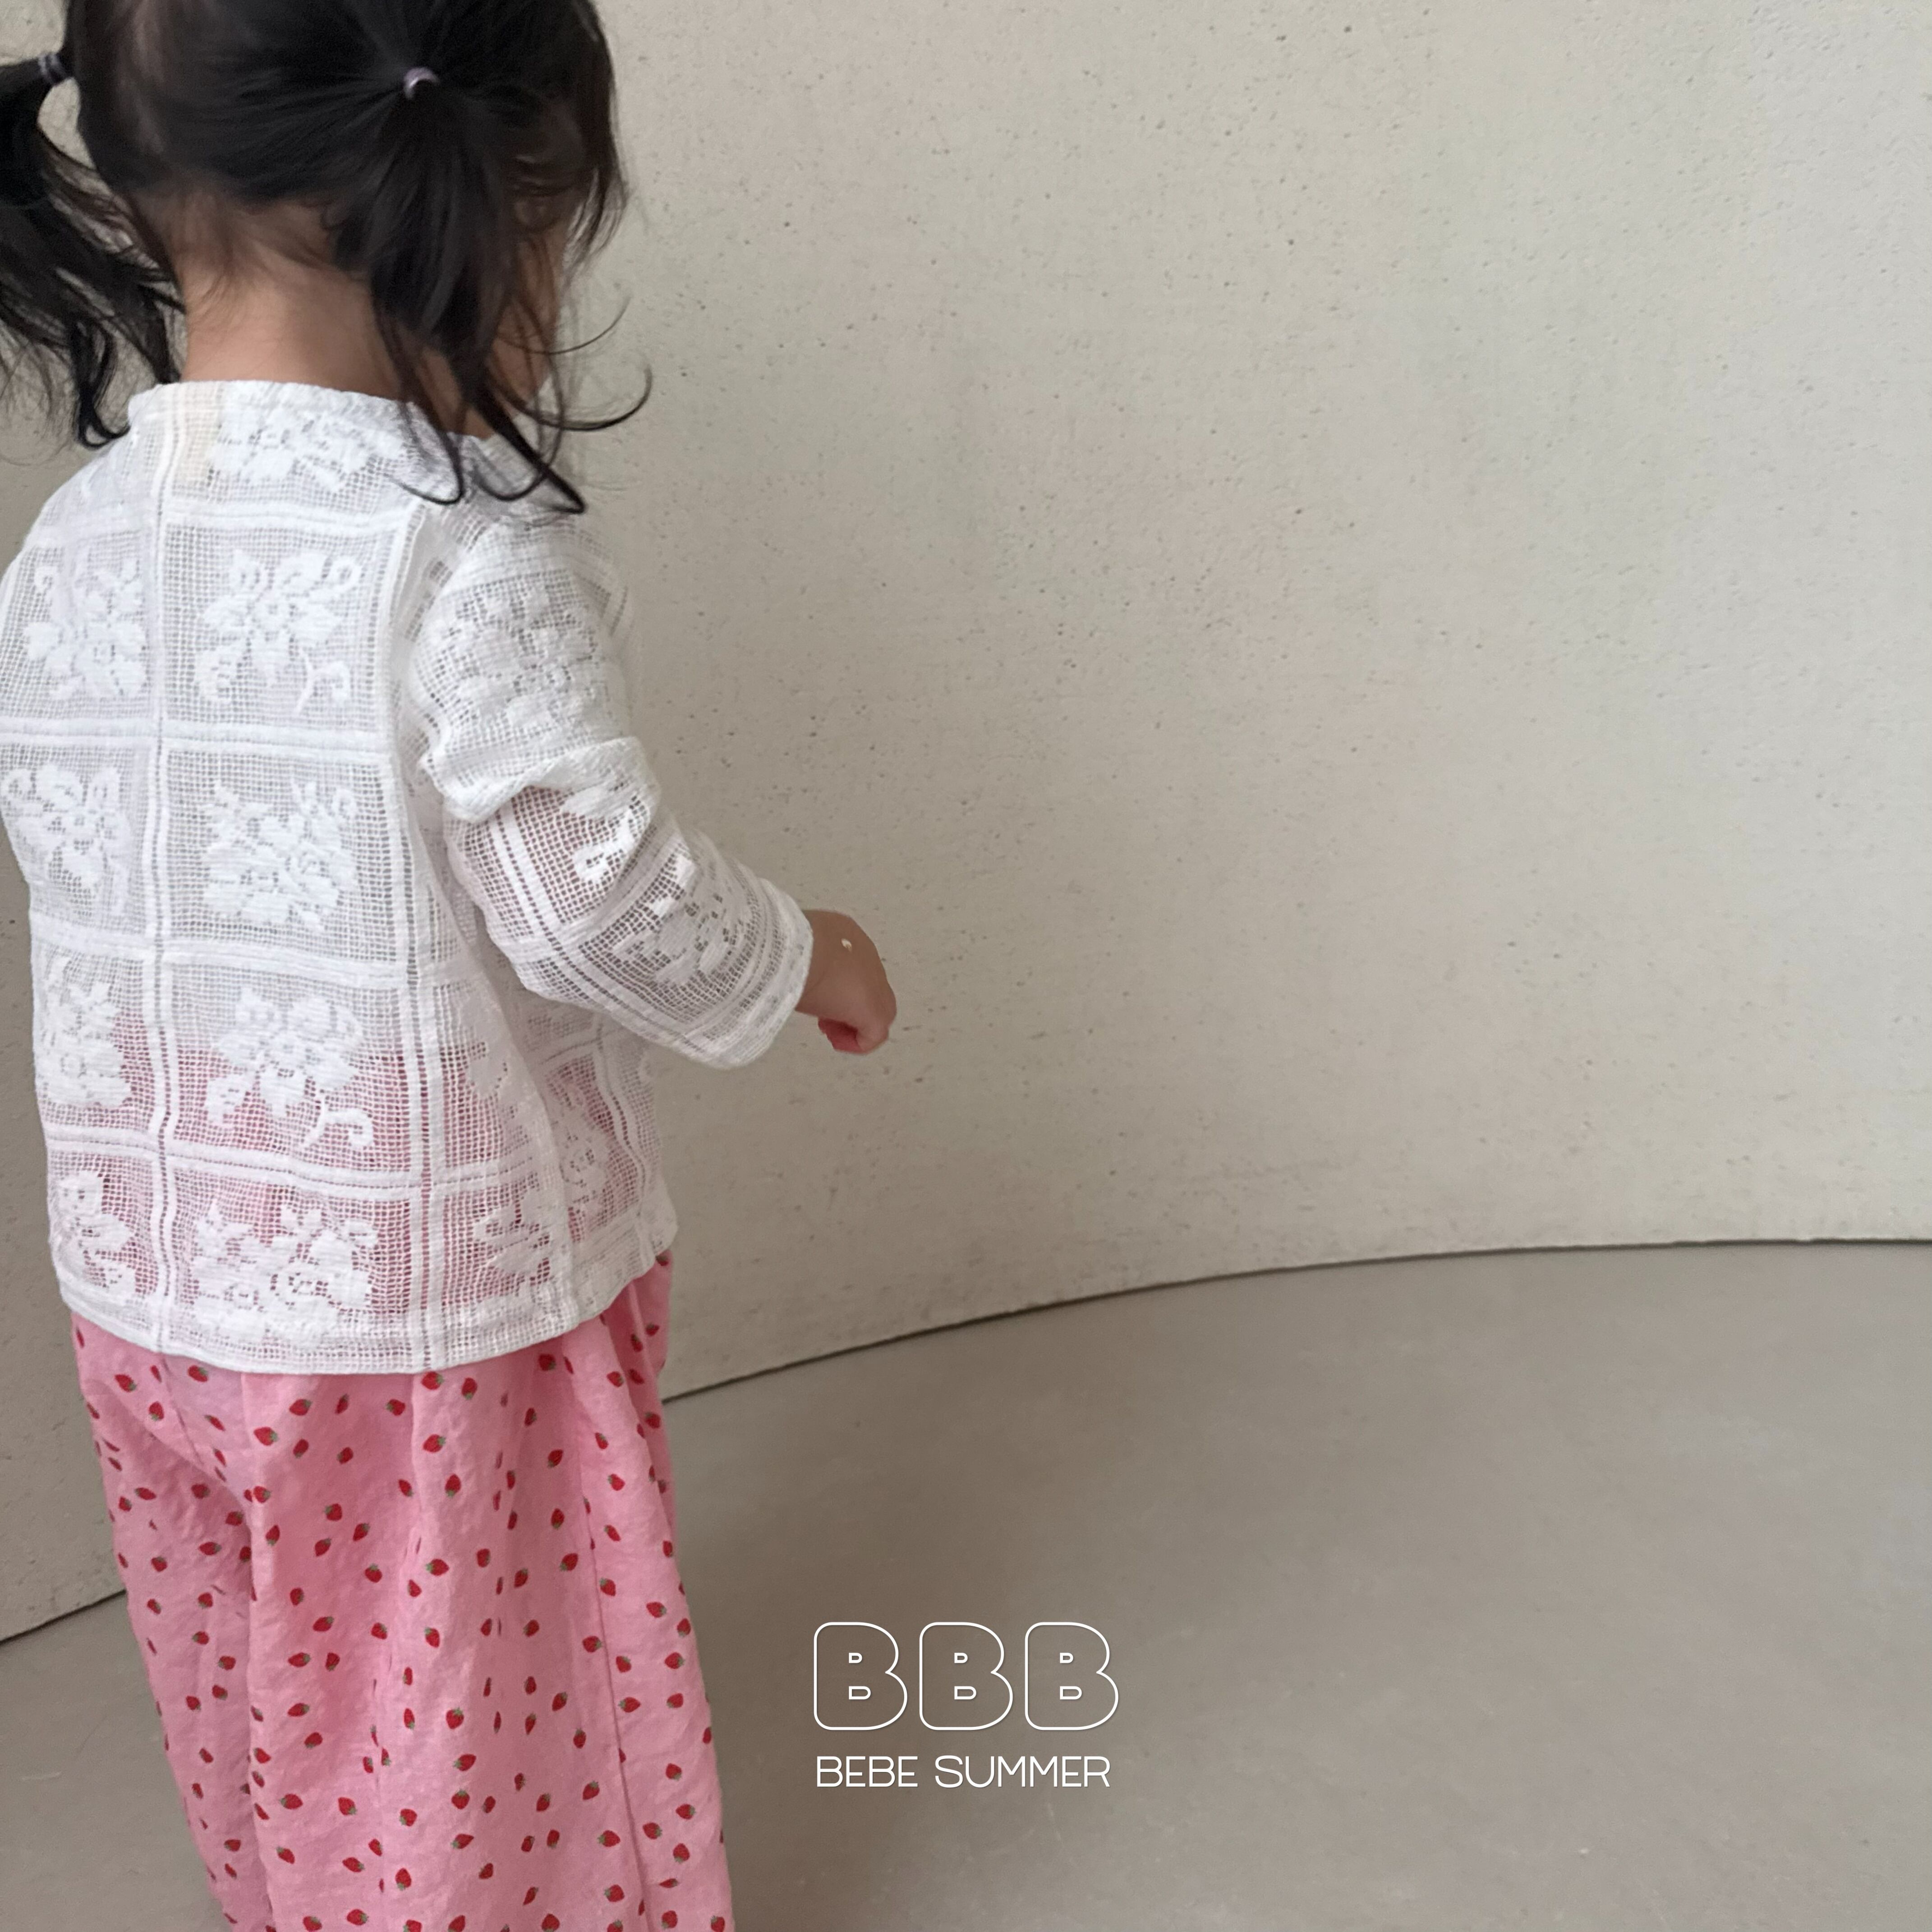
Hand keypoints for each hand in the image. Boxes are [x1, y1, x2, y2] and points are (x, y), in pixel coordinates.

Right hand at [795, 909, 895, 1053]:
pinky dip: (857, 1042)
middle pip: (869, 987)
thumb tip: (792, 970)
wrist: (794, 950)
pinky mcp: (874, 1010)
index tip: (816, 996)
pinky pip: (875, 1034)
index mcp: (846, 934)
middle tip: (823, 1017)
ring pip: (877, 1008)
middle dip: (848, 1006)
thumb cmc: (785, 946)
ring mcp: (876, 982)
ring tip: (827, 1029)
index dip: (836, 986)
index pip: (851, 964)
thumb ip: (798, 957)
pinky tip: (836, 1042)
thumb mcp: (791, 946)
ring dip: (853, 1022)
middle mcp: (867, 955)